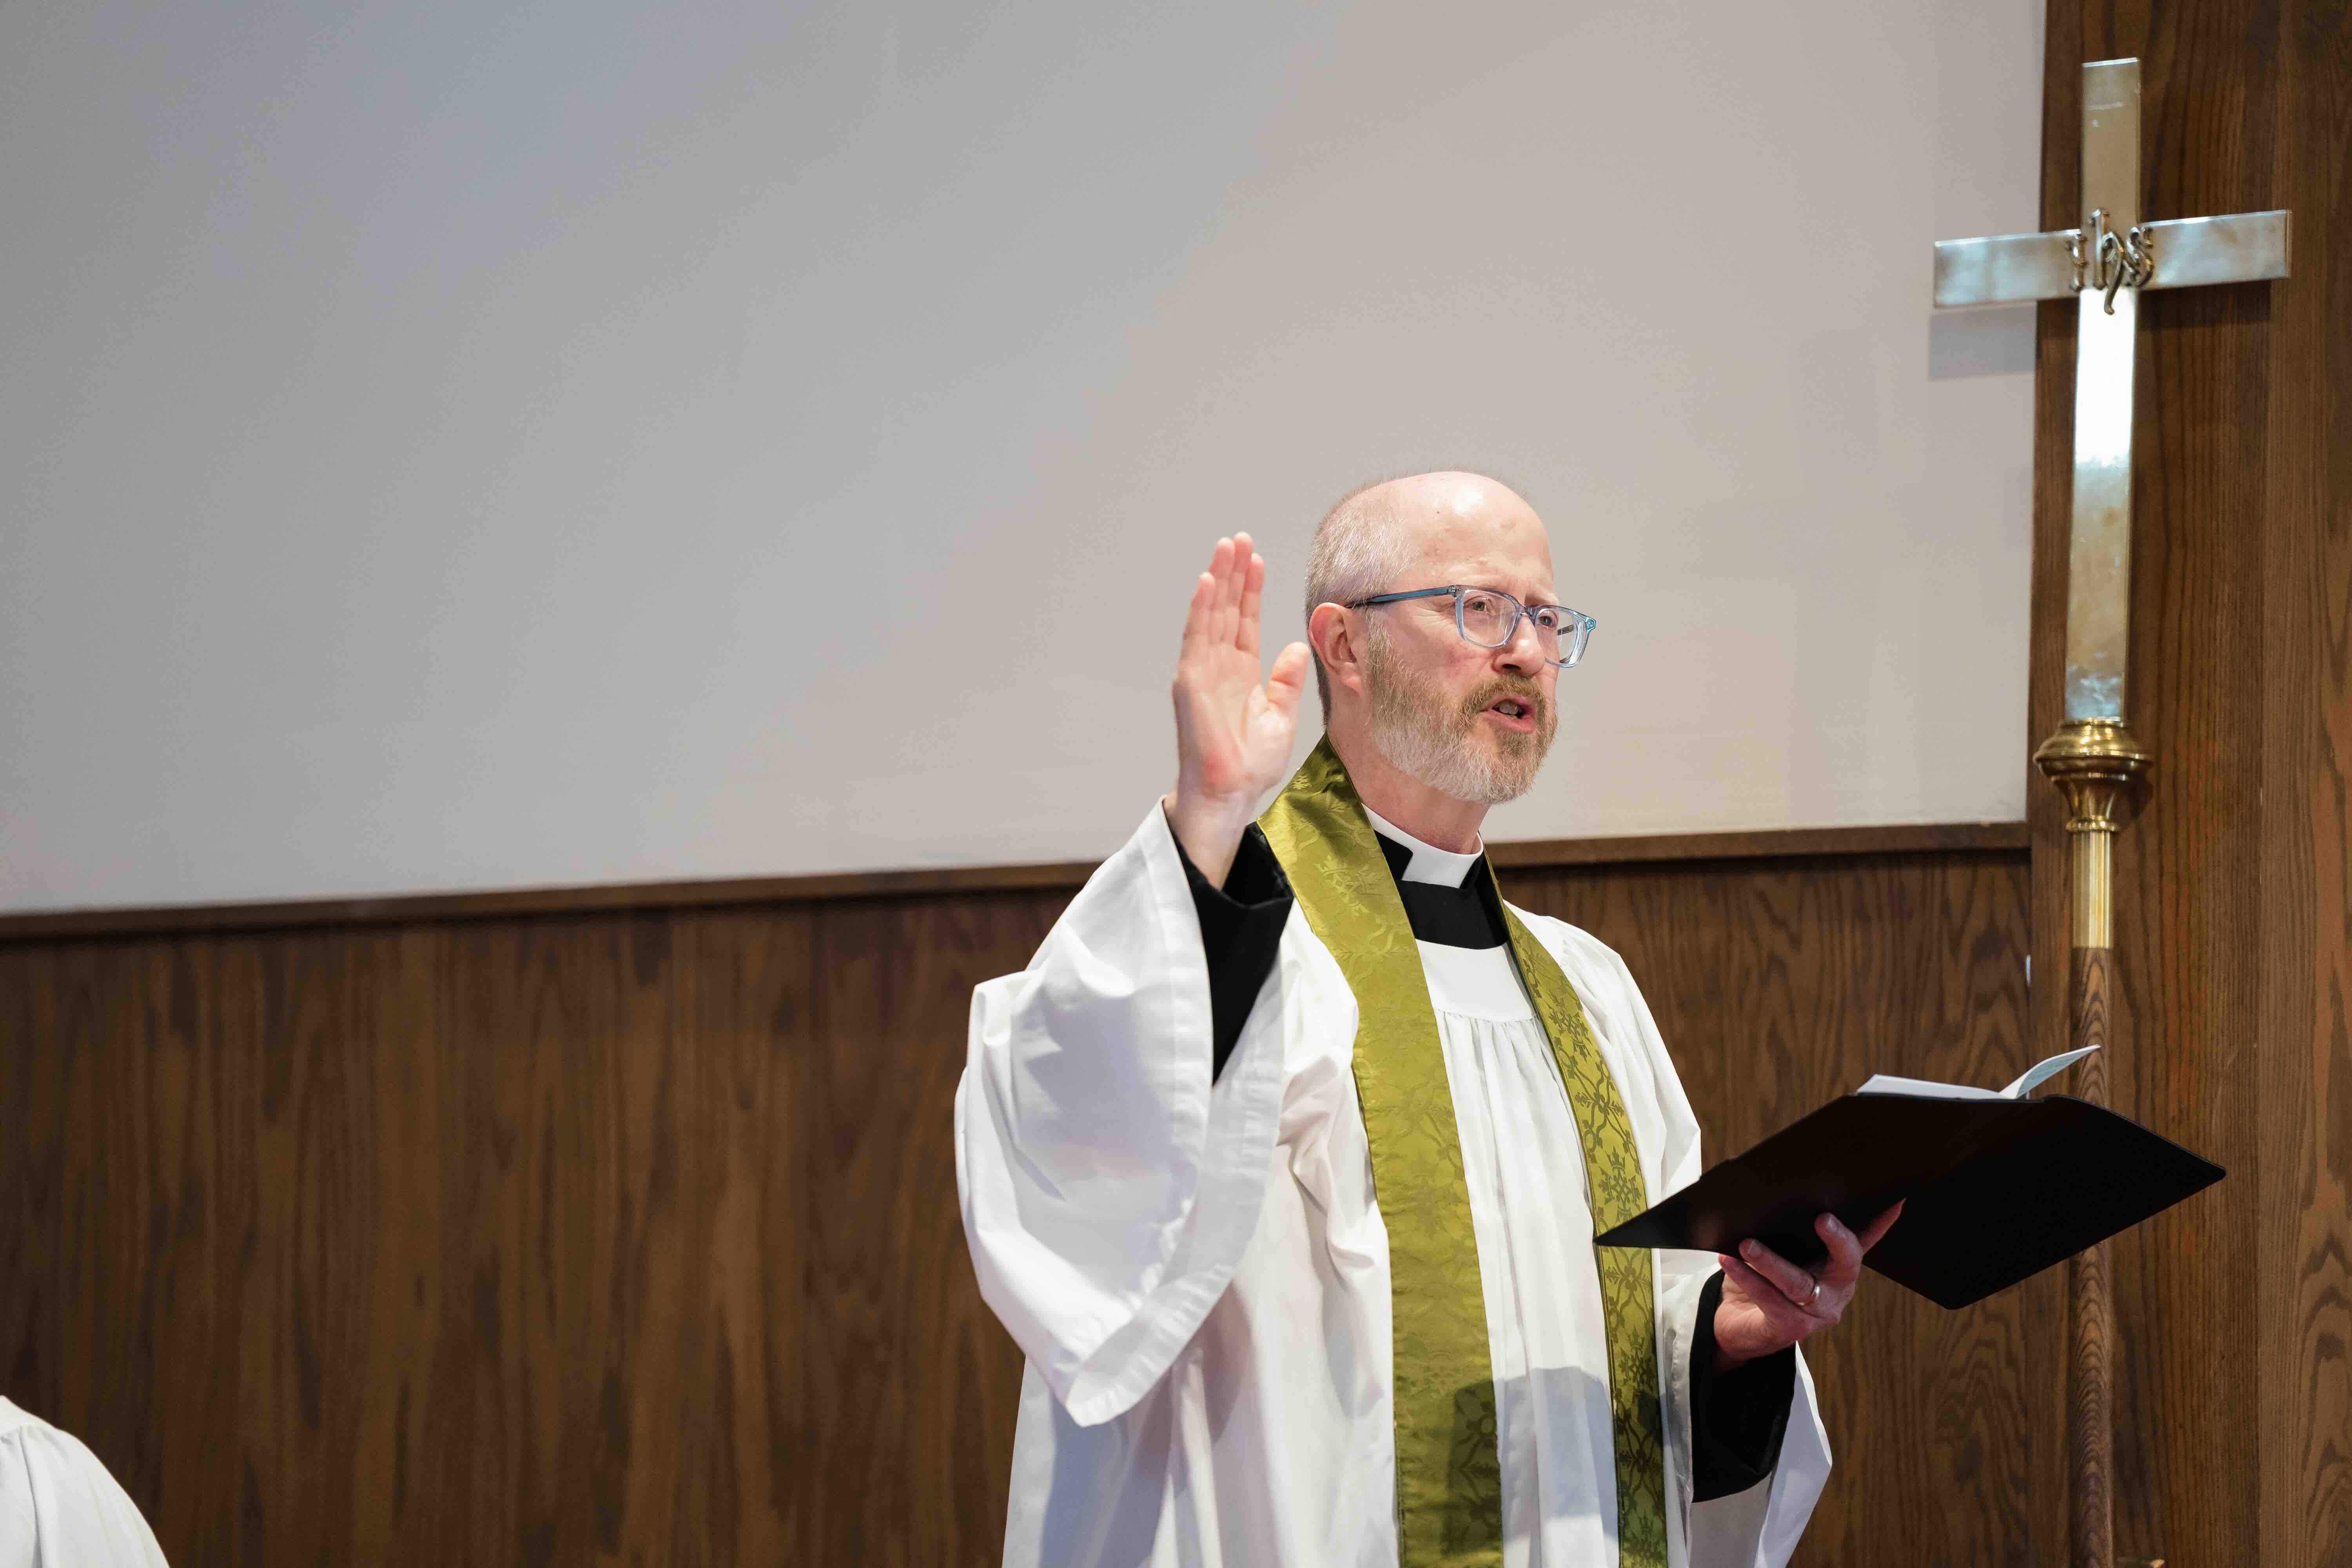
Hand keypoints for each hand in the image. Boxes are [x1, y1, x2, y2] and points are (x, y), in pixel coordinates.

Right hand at [1164, 533, 1311, 885]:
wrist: (1232, 793)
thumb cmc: (1251, 764)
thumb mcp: (1282, 716)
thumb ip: (1287, 681)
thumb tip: (1297, 648)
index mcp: (1241, 673)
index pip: (1245, 621)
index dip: (1250, 590)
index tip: (1256, 559)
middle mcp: (1219, 666)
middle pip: (1227, 610)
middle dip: (1233, 573)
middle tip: (1239, 538)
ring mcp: (1203, 672)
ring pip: (1212, 615)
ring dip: (1218, 580)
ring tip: (1226, 547)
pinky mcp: (1192, 682)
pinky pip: (1197, 638)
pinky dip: (1202, 609)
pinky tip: (1209, 582)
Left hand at [1710, 1201, 1903, 1370]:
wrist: (1738, 1324)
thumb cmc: (1761, 1280)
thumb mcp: (1779, 1250)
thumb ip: (1789, 1230)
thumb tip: (1779, 1191)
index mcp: (1837, 1268)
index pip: (1862, 1242)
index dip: (1881, 1223)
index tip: (1893, 1202)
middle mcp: (1835, 1292)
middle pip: (1846, 1263)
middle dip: (1838, 1239)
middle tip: (1822, 1218)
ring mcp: (1816, 1314)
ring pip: (1799, 1284)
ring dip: (1771, 1262)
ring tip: (1748, 1244)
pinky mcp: (1791, 1329)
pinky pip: (1771, 1301)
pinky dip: (1749, 1279)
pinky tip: (1730, 1262)